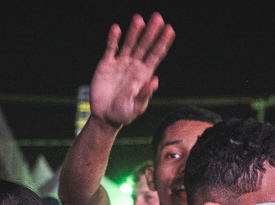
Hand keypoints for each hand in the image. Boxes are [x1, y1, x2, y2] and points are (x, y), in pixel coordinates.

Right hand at [89, 13, 174, 129]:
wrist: (104, 117)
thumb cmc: (123, 114)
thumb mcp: (136, 108)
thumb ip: (144, 96)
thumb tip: (155, 82)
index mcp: (144, 75)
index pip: (156, 55)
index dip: (163, 42)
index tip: (170, 30)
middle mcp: (134, 66)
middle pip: (145, 45)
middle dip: (151, 32)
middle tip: (158, 18)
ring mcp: (120, 64)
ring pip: (129, 44)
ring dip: (134, 32)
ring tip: (139, 19)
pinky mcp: (106, 64)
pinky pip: (111, 49)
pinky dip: (113, 39)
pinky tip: (117, 29)